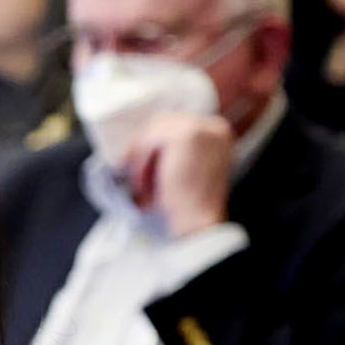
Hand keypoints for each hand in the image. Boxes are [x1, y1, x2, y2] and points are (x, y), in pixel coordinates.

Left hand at [122, 110, 236, 239]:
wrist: (197, 222)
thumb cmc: (188, 206)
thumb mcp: (185, 170)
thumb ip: (174, 151)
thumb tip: (141, 142)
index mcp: (218, 134)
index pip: (176, 123)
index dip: (153, 140)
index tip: (136, 158)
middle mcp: (214, 127)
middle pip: (163, 122)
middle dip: (142, 147)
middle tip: (127, 168)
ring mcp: (203, 127)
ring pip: (153, 131)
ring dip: (140, 158)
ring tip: (139, 185)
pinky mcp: (187, 134)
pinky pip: (149, 140)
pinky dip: (140, 162)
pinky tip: (142, 183)